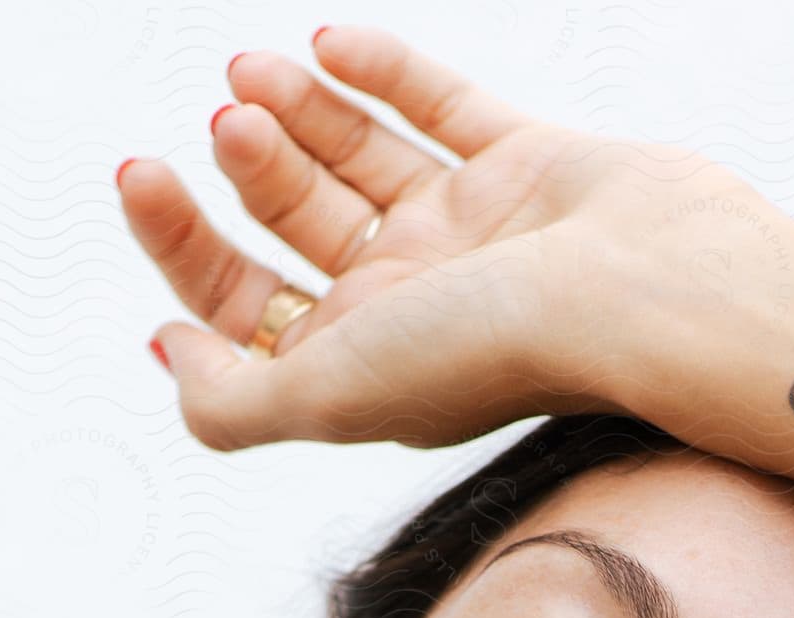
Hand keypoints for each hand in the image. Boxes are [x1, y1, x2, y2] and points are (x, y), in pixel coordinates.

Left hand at [119, 26, 715, 450]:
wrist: (647, 297)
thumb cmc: (497, 351)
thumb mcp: (328, 397)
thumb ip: (231, 401)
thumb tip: (167, 354)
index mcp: (369, 366)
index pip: (249, 309)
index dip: (183, 246)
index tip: (146, 179)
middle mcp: (416, 305)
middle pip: (299, 227)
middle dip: (247, 169)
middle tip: (229, 121)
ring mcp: (474, 234)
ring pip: (362, 161)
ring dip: (299, 112)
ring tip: (255, 72)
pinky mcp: (530, 168)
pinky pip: (444, 107)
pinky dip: (385, 70)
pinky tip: (331, 40)